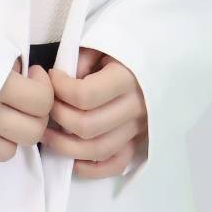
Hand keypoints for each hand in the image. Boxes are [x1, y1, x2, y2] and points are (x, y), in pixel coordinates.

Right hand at [0, 57, 53, 160]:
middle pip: (32, 132)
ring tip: (3, 113)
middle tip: (25, 96)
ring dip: (11, 135)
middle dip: (35, 115)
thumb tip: (29, 77)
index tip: (33, 73)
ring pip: (8, 151)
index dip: (44, 86)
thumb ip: (14, 63)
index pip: (42, 102)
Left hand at [42, 48, 147, 177]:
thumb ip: (80, 59)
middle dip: (58, 117)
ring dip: (65, 146)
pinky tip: (72, 160)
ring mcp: (139, 129)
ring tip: (47, 133)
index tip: (52, 76)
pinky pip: (115, 164)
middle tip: (46, 105)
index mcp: (127, 78)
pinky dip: (91, 168)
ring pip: (97, 150)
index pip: (84, 95)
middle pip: (87, 126)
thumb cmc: (125, 50)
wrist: (165, 60)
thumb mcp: (102, 43)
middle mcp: (136, 107)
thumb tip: (61, 80)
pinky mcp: (139, 143)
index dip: (59, 89)